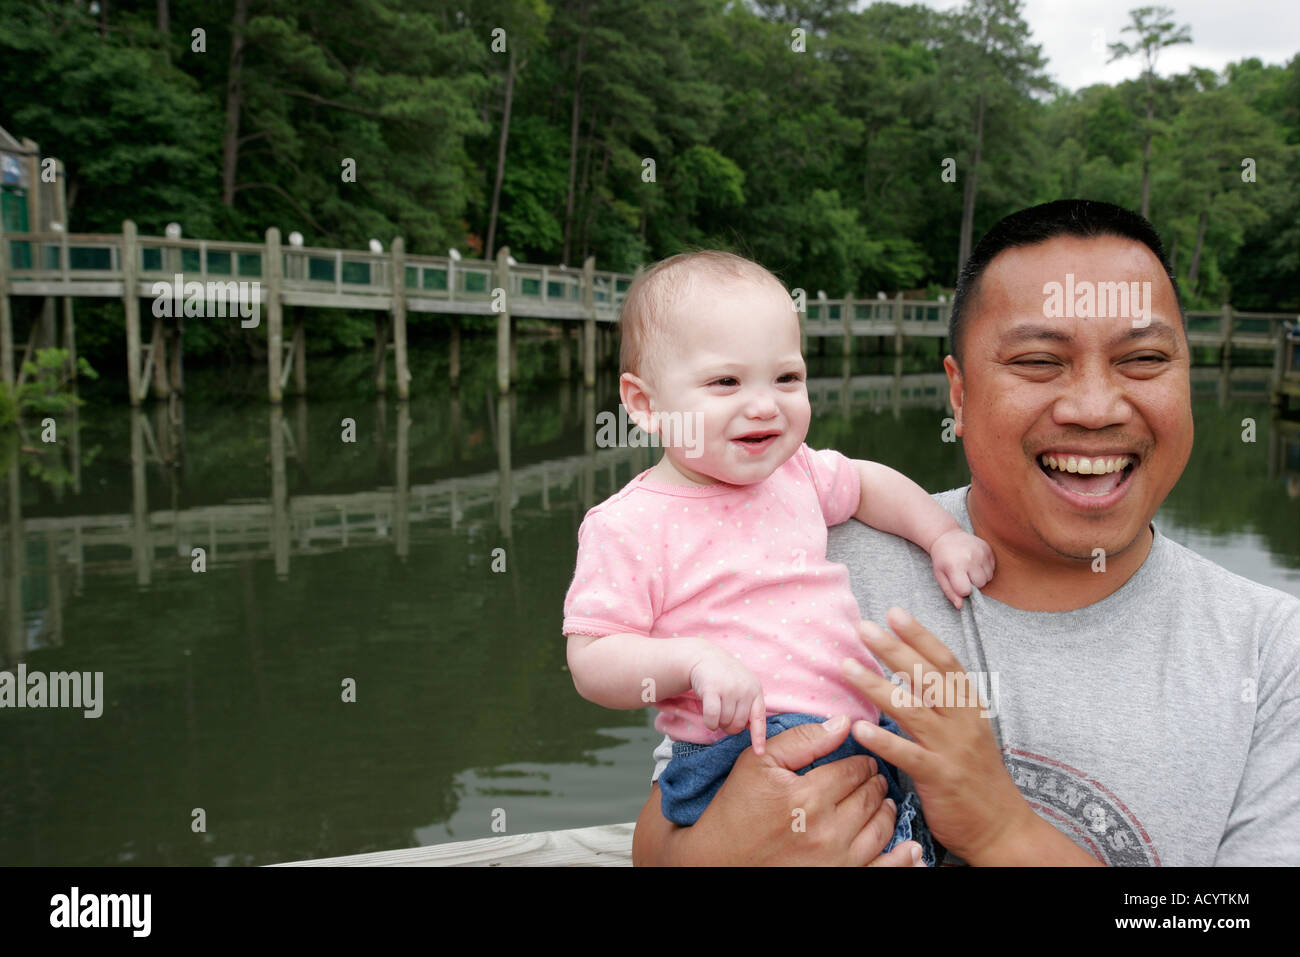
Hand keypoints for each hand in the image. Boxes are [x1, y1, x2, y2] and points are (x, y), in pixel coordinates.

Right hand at [631, 716, 927, 865]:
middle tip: (874, 778)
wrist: (718, 860)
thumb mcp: (758, 762)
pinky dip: (901, 858)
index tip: (863, 760)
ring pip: (879, 829)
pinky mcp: (837, 878)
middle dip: (875, 783)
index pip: (854, 771)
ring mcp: (834, 860)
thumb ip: (802, 740)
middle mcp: (826, 830)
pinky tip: (910, 848)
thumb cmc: (736, 809)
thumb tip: (843, 722)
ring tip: (882, 802)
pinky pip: (882, 869)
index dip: (862, 762)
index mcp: (808, 796)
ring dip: (885, 811)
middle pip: (869, 798)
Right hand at [688, 646, 767, 753]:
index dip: (759, 738)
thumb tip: (751, 730)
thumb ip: (749, 705)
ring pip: (725, 722)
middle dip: (729, 727)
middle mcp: (744, 689)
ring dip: (718, 723)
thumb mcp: (743, 686)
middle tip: (723, 717)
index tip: (760, 753)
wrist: (704, 657)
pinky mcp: (712, 689)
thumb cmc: (724, 676)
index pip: (759, 718)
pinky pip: (712, 718)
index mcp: (755, 690)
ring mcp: (729, 688)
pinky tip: (708, 719)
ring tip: (716, 711)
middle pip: (738, 725)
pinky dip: (709, 723)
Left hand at [840, 608, 1099, 865]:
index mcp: (970, 707)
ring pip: (912, 710)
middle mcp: (963, 722)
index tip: (895, 612)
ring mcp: (952, 749)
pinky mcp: (940, 777)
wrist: (1002, 827)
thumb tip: (907, 672)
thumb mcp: (966, 731)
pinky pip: (908, 755)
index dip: (920, 635)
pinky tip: (859, 728)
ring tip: (847, 667)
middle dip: (893, 649)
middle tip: (864, 628)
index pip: (945, 662)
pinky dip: (883, 740)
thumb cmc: (976, 776)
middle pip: (926, 677)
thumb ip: (941, 704)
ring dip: (876, 686)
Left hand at [929, 528, 994, 608]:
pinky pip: (992, 568)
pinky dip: (985, 569)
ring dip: (980, 576)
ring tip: (969, 568)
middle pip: (980, 584)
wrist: (946, 536)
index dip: (962, 590)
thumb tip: (960, 606)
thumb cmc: (942, 559)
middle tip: (963, 574)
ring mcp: (980, 552)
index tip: (957, 583)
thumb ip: (950, 592)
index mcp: (955, 566)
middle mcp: (970, 558)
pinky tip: (975, 562)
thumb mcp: (940, 576)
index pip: (966, 590)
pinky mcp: (988, 549)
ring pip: (988, 577)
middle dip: (973, 583)